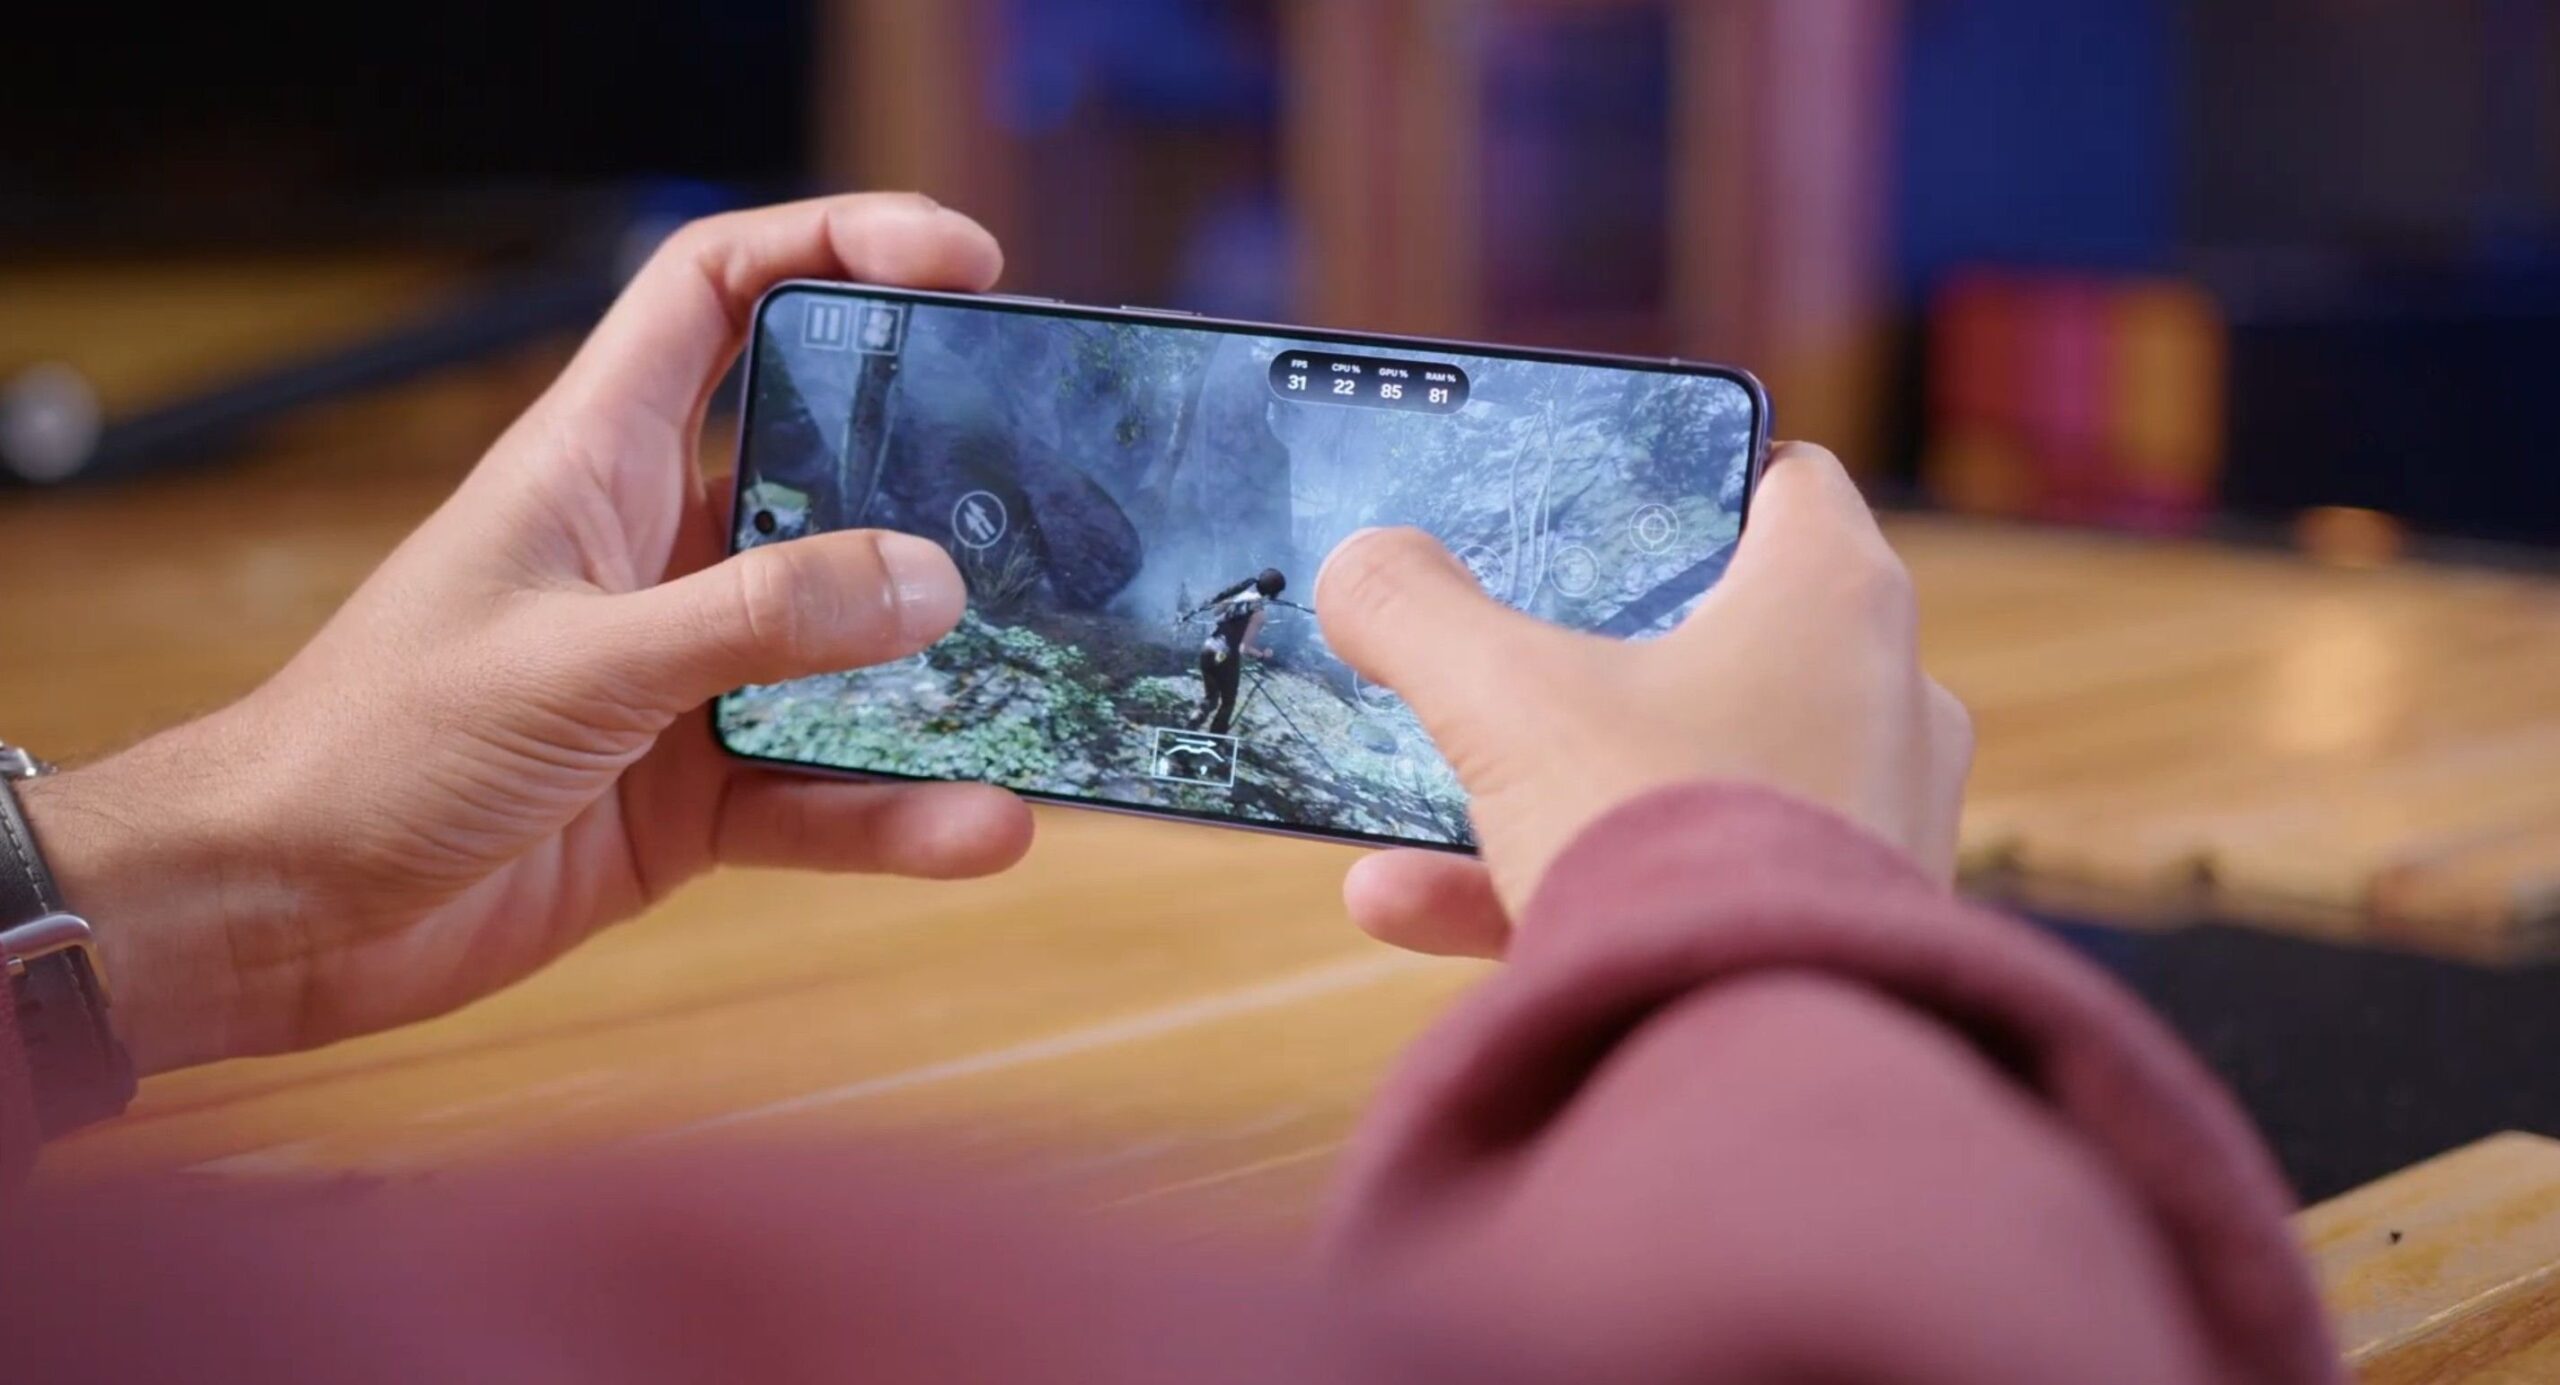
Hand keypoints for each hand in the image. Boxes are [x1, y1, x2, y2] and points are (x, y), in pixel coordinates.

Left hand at [23, 194, 1035, 1073]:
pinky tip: (981, 828)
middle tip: (1048, 476)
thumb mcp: (576, 660)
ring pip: (844, 650)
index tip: (957, 263)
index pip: (720, 293)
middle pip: (820, 464)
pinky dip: (899, 814)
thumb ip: (756, 619)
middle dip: (934, 464)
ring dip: (937, 677)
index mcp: (595, 459)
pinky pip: (826, 791)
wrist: (280, 915)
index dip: (835, 247)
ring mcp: (681, 674)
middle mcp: (653, 551)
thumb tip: (930, 580)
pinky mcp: (693, 792)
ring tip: (1045, 687)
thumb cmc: (373, 744)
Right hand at [1317, 443, 1970, 958]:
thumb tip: (1360, 564)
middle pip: (1725, 636)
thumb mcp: (1504, 701)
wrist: (1751, 1052)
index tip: (1606, 505)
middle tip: (1508, 654)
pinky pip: (1694, 882)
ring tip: (1414, 816)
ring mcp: (1873, 823)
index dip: (1692, 476)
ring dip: (1549, 789)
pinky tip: (1407, 905)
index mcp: (1834, 596)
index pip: (1784, 479)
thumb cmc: (1660, 832)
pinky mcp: (1838, 930)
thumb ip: (1419, 613)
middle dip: (1594, 655)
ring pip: (1692, 774)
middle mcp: (1884, 699)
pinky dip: (1570, 883)